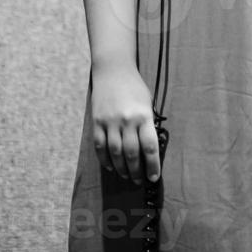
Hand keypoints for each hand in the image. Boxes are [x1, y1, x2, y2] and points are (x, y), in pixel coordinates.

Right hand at [89, 61, 162, 184]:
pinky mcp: (97, 122)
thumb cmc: (134, 87)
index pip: (150, 147)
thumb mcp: (147, 103)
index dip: (153, 166)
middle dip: (137, 171)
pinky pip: (100, 146)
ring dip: (122, 168)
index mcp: (143, 116)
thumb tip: (149, 150)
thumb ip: (147, 125)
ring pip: (115, 153)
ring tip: (127, 176)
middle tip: (140, 181)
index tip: (154, 178)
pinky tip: (111, 167)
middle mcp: (127, 120)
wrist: (113, 70)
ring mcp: (110, 122)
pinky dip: (105, 160)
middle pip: (132, 153)